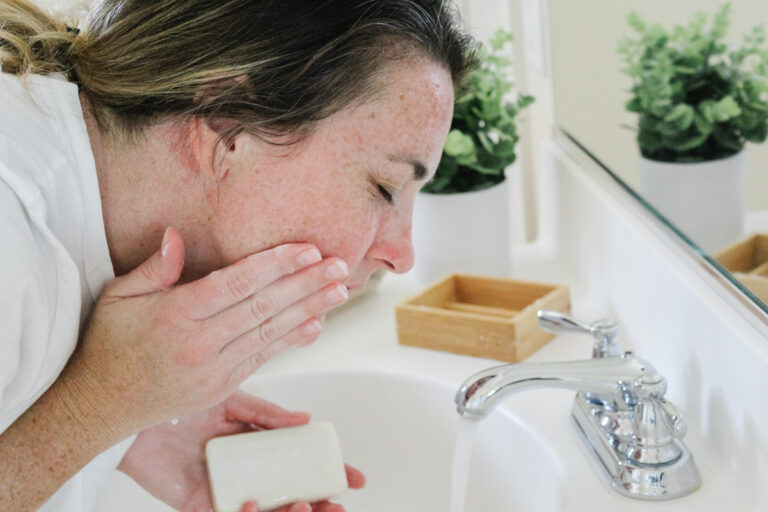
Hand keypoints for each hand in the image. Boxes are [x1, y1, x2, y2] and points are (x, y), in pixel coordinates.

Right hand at [68, 227, 349, 437]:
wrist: (100, 406)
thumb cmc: (109, 345)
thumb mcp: (116, 298)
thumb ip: (152, 268)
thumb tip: (175, 235)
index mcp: (174, 315)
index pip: (236, 284)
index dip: (276, 265)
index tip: (307, 250)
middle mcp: (198, 343)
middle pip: (262, 307)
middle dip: (305, 284)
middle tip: (339, 265)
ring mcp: (212, 369)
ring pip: (270, 333)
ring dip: (309, 309)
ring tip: (339, 291)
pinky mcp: (221, 387)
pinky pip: (263, 358)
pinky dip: (291, 340)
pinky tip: (315, 324)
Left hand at [119, 391, 364, 511]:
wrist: (137, 407)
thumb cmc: (183, 401)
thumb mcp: (233, 401)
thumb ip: (267, 414)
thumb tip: (306, 422)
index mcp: (258, 447)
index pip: (301, 465)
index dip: (328, 473)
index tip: (354, 477)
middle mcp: (247, 471)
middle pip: (290, 496)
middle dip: (318, 505)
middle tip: (338, 504)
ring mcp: (225, 489)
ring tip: (303, 506)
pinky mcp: (199, 503)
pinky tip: (254, 504)